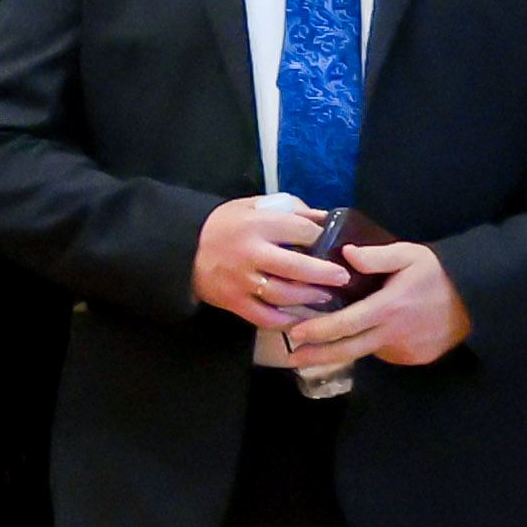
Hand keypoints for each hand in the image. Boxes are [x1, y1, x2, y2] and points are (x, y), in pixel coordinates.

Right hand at [189, 194, 361, 334]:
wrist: (182, 248)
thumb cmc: (224, 225)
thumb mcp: (252, 205)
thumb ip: (288, 209)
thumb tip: (324, 218)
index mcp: (256, 223)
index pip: (300, 230)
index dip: (322, 237)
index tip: (334, 244)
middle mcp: (249, 253)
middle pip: (296, 266)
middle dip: (325, 273)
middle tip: (343, 277)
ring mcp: (240, 280)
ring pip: (283, 294)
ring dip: (309, 297)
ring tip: (325, 297)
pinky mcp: (233, 301)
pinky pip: (264, 317)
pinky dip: (284, 320)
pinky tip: (299, 318)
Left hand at [279, 237, 468, 377]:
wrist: (476, 299)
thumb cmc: (439, 273)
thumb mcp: (410, 255)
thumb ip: (377, 256)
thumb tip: (347, 254)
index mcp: (388, 308)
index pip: (346, 324)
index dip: (319, 331)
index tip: (296, 334)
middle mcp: (394, 334)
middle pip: (349, 349)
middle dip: (318, 355)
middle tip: (293, 357)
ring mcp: (406, 350)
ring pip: (367, 352)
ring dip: (347, 348)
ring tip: (325, 342)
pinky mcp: (416, 358)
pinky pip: (387, 354)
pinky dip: (375, 346)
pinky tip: (370, 334)